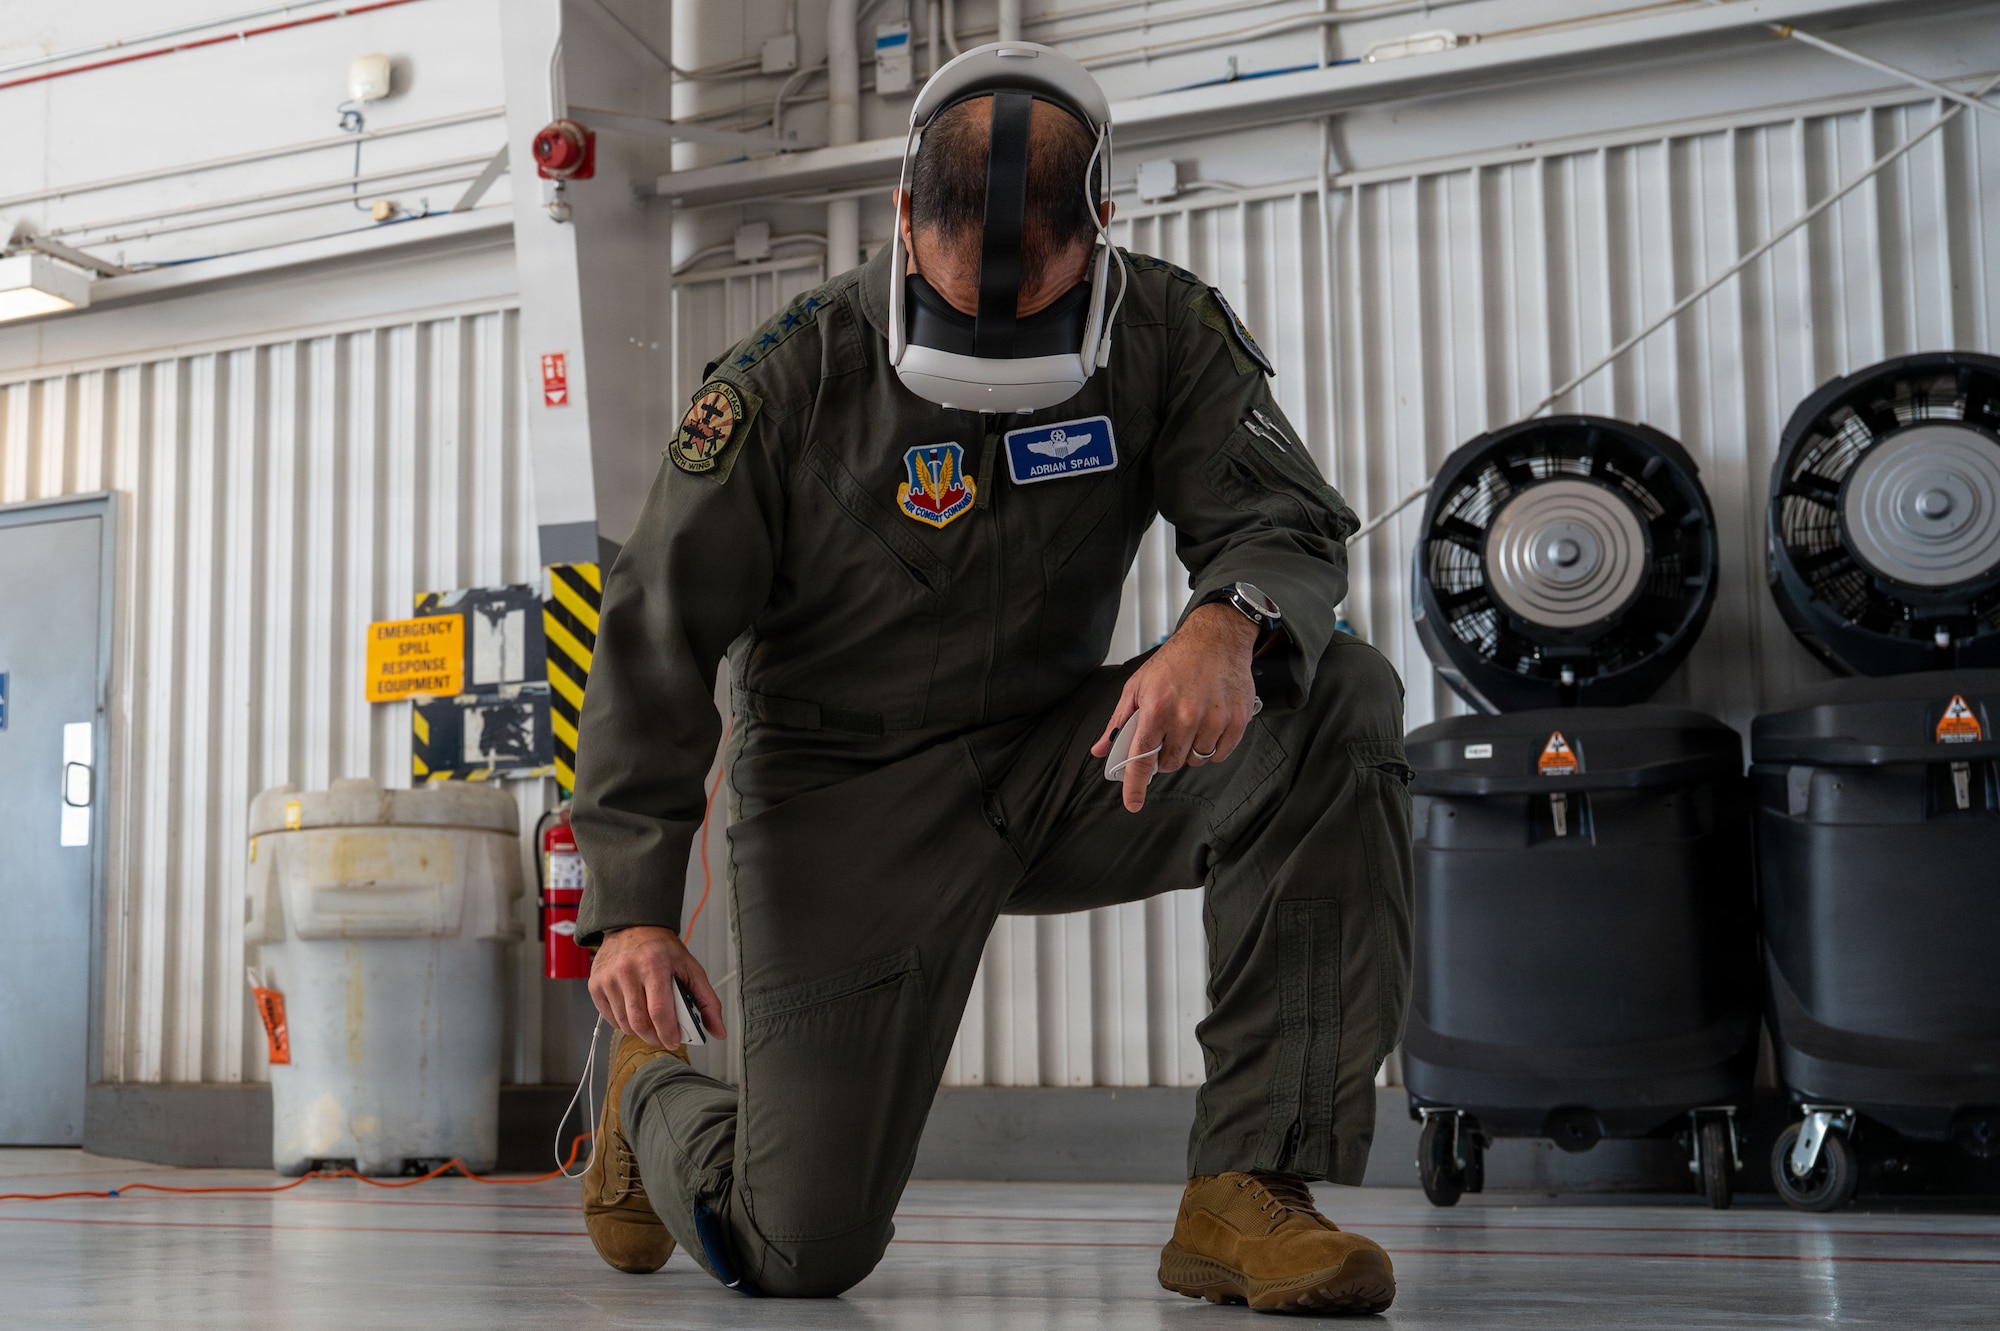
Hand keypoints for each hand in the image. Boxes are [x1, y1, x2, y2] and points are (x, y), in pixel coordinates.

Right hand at [588, 925, 727, 1048]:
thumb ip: (707, 1001)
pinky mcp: (595, 985)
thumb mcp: (690, 968)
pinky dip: (624, 1023)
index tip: (675, 1042)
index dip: (668, 1032)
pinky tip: (634, 1012)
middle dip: (655, 1037)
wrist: (632, 927)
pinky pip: (610, 1019)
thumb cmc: (661, 949)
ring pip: (624, 1024)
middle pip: (639, 1022)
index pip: (659, 1011)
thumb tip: (718, 1031)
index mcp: (654, 965)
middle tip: (665, 1037)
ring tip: (651, 1022)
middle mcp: (627, 971)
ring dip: (640, 1031)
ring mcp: (608, 979)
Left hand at [1089, 602, 1259, 812]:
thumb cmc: (1175, 661)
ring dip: (1190, 750)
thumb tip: (1101, 749)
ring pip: (1197, 760)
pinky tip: (1209, 725)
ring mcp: (1215, 719)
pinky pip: (1220, 754)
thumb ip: (1119, 722)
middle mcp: (1186, 716)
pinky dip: (1212, 747)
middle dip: (1165, 755)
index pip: (1142, 758)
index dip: (1135, 785)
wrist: (1216, 638)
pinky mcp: (1237, 720)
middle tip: (1168, 733)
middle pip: (1171, 763)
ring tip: (1190, 723)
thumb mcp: (1137, 686)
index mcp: (1156, 708)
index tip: (1132, 803)